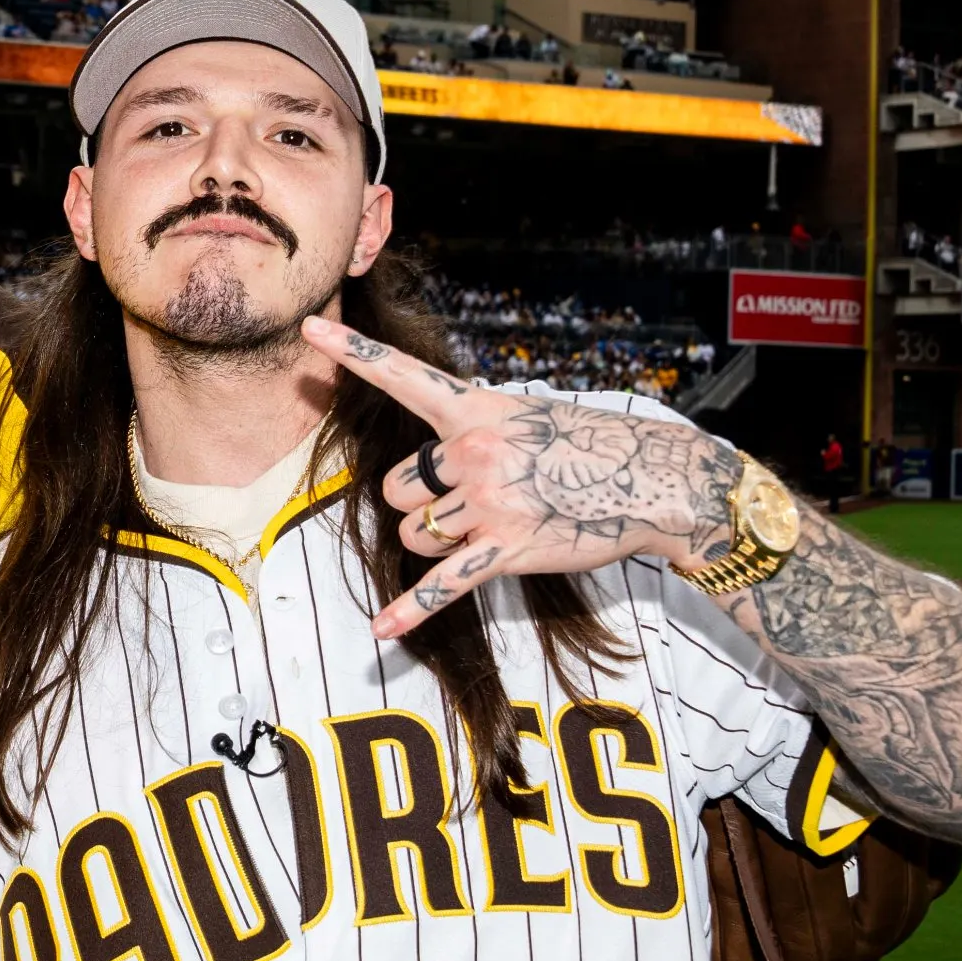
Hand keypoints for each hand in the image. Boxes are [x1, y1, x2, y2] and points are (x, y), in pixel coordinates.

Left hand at [299, 314, 735, 641]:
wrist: (652, 480)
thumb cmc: (587, 446)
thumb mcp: (526, 417)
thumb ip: (473, 430)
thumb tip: (432, 466)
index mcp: (475, 409)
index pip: (403, 376)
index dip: (354, 352)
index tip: (309, 330)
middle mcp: (475, 451)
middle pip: (397, 490)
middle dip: (419, 504)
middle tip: (469, 500)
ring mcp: (490, 502)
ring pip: (415, 536)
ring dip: (436, 543)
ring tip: (485, 529)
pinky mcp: (507, 549)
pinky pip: (444, 585)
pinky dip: (410, 610)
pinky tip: (382, 630)